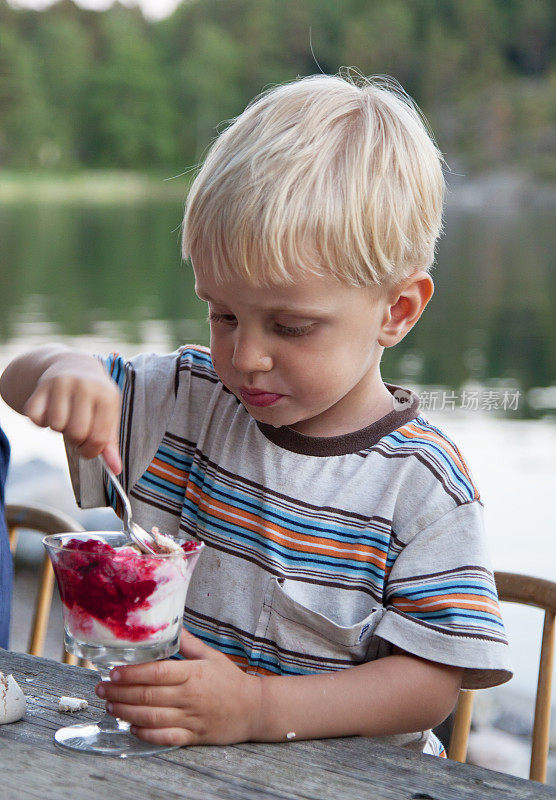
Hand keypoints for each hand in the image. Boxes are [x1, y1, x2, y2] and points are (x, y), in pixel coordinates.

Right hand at [23, 354, 121, 472]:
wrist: (73, 365)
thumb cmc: (95, 398)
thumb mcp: (108, 415)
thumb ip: (110, 443)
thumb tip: (116, 470)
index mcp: (107, 396)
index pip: (99, 438)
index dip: (92, 451)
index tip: (88, 448)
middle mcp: (85, 386)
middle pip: (76, 433)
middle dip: (76, 440)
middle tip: (77, 431)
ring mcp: (62, 383)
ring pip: (55, 426)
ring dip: (58, 429)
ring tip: (66, 417)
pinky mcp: (41, 386)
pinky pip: (35, 418)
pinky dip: (40, 422)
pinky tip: (49, 412)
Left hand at [95, 629, 262, 746]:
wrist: (253, 708)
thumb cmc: (230, 680)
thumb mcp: (211, 656)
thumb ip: (188, 643)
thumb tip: (170, 624)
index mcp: (193, 674)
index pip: (157, 673)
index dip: (132, 673)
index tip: (113, 671)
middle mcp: (189, 697)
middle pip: (148, 695)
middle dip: (120, 691)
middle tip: (101, 687)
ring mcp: (190, 718)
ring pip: (151, 717)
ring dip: (126, 711)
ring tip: (110, 704)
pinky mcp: (192, 736)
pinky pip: (164, 737)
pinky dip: (145, 734)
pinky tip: (131, 726)